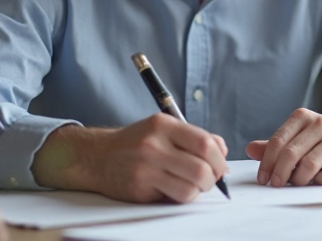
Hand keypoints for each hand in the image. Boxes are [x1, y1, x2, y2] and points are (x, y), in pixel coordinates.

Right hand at [32, 114, 227, 203]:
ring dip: (198, 190)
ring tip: (192, 185)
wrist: (98, 157)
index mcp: (163, 125)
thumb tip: (222, 151)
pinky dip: (182, 196)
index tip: (220, 166)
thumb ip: (194, 137)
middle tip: (209, 179)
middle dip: (213, 178)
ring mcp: (145, 167)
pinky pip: (174, 197)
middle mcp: (153, 144)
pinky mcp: (139, 188)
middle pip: (201, 168)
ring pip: (190, 188)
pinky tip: (175, 189)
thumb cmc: (137, 143)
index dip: (220, 159)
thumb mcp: (164, 128)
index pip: (205, 143)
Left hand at [245, 108, 321, 186]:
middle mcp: (320, 125)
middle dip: (279, 173)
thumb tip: (250, 149)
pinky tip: (316, 181)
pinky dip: (317, 182)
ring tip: (296, 184)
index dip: (267, 162)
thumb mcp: (301, 135)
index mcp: (303, 117)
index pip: (278, 141)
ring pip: (307, 166)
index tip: (263, 178)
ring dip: (297, 180)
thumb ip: (278, 143)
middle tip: (275, 185)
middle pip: (290, 154)